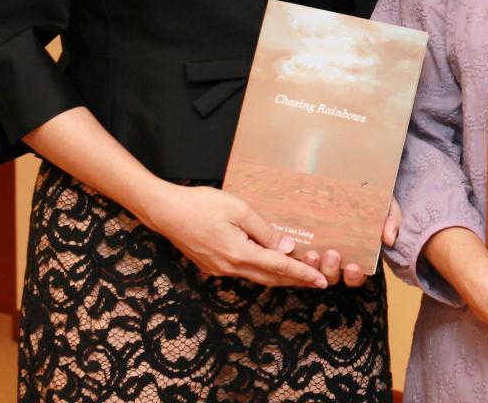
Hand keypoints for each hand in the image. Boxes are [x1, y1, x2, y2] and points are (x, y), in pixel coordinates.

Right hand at [141, 183, 327, 289]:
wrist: (166, 212)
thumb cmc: (202, 205)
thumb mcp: (239, 210)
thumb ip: (264, 230)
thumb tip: (285, 248)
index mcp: (240, 253)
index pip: (279, 267)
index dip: (302, 274)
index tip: (321, 281)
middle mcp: (230, 267)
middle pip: (270, 278)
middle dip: (295, 281)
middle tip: (317, 282)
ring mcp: (219, 269)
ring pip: (256, 276)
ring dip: (278, 277)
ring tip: (299, 276)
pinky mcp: (212, 266)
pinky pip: (242, 272)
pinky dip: (260, 271)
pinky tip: (267, 264)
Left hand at [299, 199, 400, 288]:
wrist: (357, 179)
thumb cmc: (374, 199)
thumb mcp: (388, 207)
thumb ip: (392, 221)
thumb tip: (389, 240)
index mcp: (356, 256)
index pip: (355, 277)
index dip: (354, 277)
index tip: (353, 266)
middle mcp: (335, 257)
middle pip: (330, 276)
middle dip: (330, 270)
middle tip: (332, 253)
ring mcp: (318, 249)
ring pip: (311, 269)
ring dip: (311, 265)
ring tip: (311, 252)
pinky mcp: (301, 239)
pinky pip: (295, 254)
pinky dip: (295, 255)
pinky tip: (294, 245)